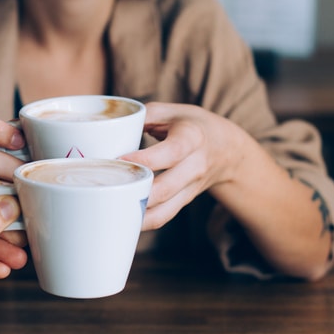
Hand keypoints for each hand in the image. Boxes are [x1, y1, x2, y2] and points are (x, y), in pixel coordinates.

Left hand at [120, 102, 248, 229]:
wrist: (226, 149)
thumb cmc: (192, 125)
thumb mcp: (172, 111)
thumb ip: (144, 115)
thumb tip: (110, 126)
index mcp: (192, 138)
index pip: (171, 152)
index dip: (145, 158)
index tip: (118, 159)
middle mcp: (195, 166)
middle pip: (165, 188)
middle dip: (135, 192)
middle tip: (106, 185)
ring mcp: (191, 188)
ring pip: (163, 210)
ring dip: (137, 214)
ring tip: (111, 210)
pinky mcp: (184, 201)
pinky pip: (163, 217)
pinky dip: (143, 222)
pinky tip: (124, 220)